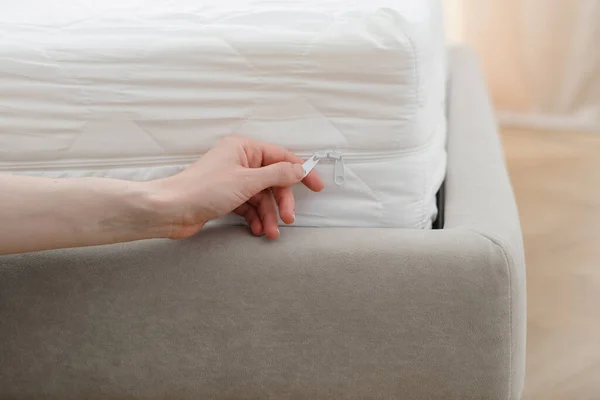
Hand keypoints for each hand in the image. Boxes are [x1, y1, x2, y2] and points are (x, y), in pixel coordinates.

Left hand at [149, 135, 323, 239]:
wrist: (171, 210)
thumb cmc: (203, 189)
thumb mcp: (247, 180)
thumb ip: (277, 174)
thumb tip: (299, 168)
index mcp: (244, 148)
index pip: (281, 157)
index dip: (301, 172)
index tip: (317, 187)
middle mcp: (239, 161)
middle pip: (273, 181)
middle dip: (281, 202)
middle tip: (288, 219)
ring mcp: (233, 180)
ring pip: (261, 197)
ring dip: (268, 215)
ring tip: (270, 232)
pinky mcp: (226, 198)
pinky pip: (249, 207)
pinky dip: (255, 218)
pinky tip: (257, 230)